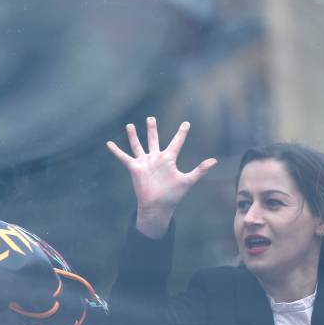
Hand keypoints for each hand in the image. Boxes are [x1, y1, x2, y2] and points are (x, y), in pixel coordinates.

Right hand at [106, 117, 216, 238]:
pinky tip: (109, 144)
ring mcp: (144, 162)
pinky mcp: (134, 168)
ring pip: (138, 145)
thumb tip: (215, 160)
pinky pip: (124, 157)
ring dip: (134, 136)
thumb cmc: (173, 195)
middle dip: (152, 129)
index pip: (177, 142)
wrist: (157, 205)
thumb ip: (200, 170)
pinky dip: (116, 151)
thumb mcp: (188, 181)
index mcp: (169, 159)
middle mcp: (156, 158)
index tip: (186, 124)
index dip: (181, 133)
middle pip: (154, 140)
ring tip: (130, 125)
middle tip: (151, 118)